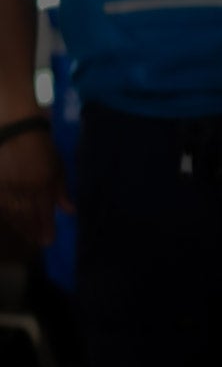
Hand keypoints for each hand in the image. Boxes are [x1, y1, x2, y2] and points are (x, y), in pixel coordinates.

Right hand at [0, 127, 66, 249]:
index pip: (43, 212)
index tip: (47, 241)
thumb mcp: (57, 166)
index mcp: (41, 183)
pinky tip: (9, 216)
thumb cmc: (40, 144)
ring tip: (24, 232)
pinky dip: (5, 210)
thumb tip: (70, 211)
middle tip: (36, 241)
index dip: (45, 228)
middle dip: (31, 230)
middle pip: (26, 215)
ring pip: (10, 209)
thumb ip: (61, 190)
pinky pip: (0, 200)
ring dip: (17, 223)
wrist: (14, 124)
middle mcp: (22, 186)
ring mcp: (5, 182)